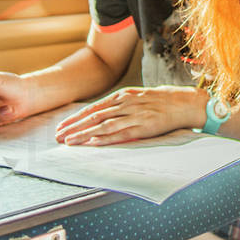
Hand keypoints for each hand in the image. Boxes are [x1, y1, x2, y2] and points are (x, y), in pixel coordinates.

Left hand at [54, 86, 206, 145]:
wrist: (181, 102)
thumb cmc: (157, 101)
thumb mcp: (135, 97)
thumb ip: (118, 105)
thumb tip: (99, 114)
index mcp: (121, 97)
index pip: (92, 109)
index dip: (75, 118)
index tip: (61, 126)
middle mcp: (124, 105)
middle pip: (93, 117)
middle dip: (74, 127)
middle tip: (58, 136)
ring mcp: (133, 116)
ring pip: (103, 126)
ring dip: (84, 134)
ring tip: (69, 142)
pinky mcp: (143, 127)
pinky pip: (121, 134)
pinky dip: (105, 138)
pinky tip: (93, 143)